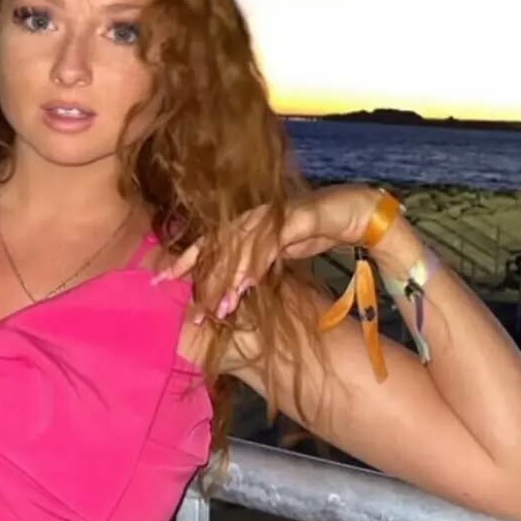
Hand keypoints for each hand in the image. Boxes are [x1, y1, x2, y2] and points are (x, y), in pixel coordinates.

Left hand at [152, 184, 380, 321]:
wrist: (361, 213)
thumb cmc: (318, 231)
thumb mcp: (280, 255)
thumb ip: (256, 266)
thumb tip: (232, 289)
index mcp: (250, 223)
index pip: (211, 240)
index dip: (185, 258)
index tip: (159, 278)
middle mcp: (258, 216)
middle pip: (219, 241)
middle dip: (195, 268)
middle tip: (175, 293)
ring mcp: (277, 215)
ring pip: (242, 245)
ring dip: (228, 278)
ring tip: (217, 307)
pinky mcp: (300, 218)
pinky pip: (271, 244)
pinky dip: (256, 265)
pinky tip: (245, 286)